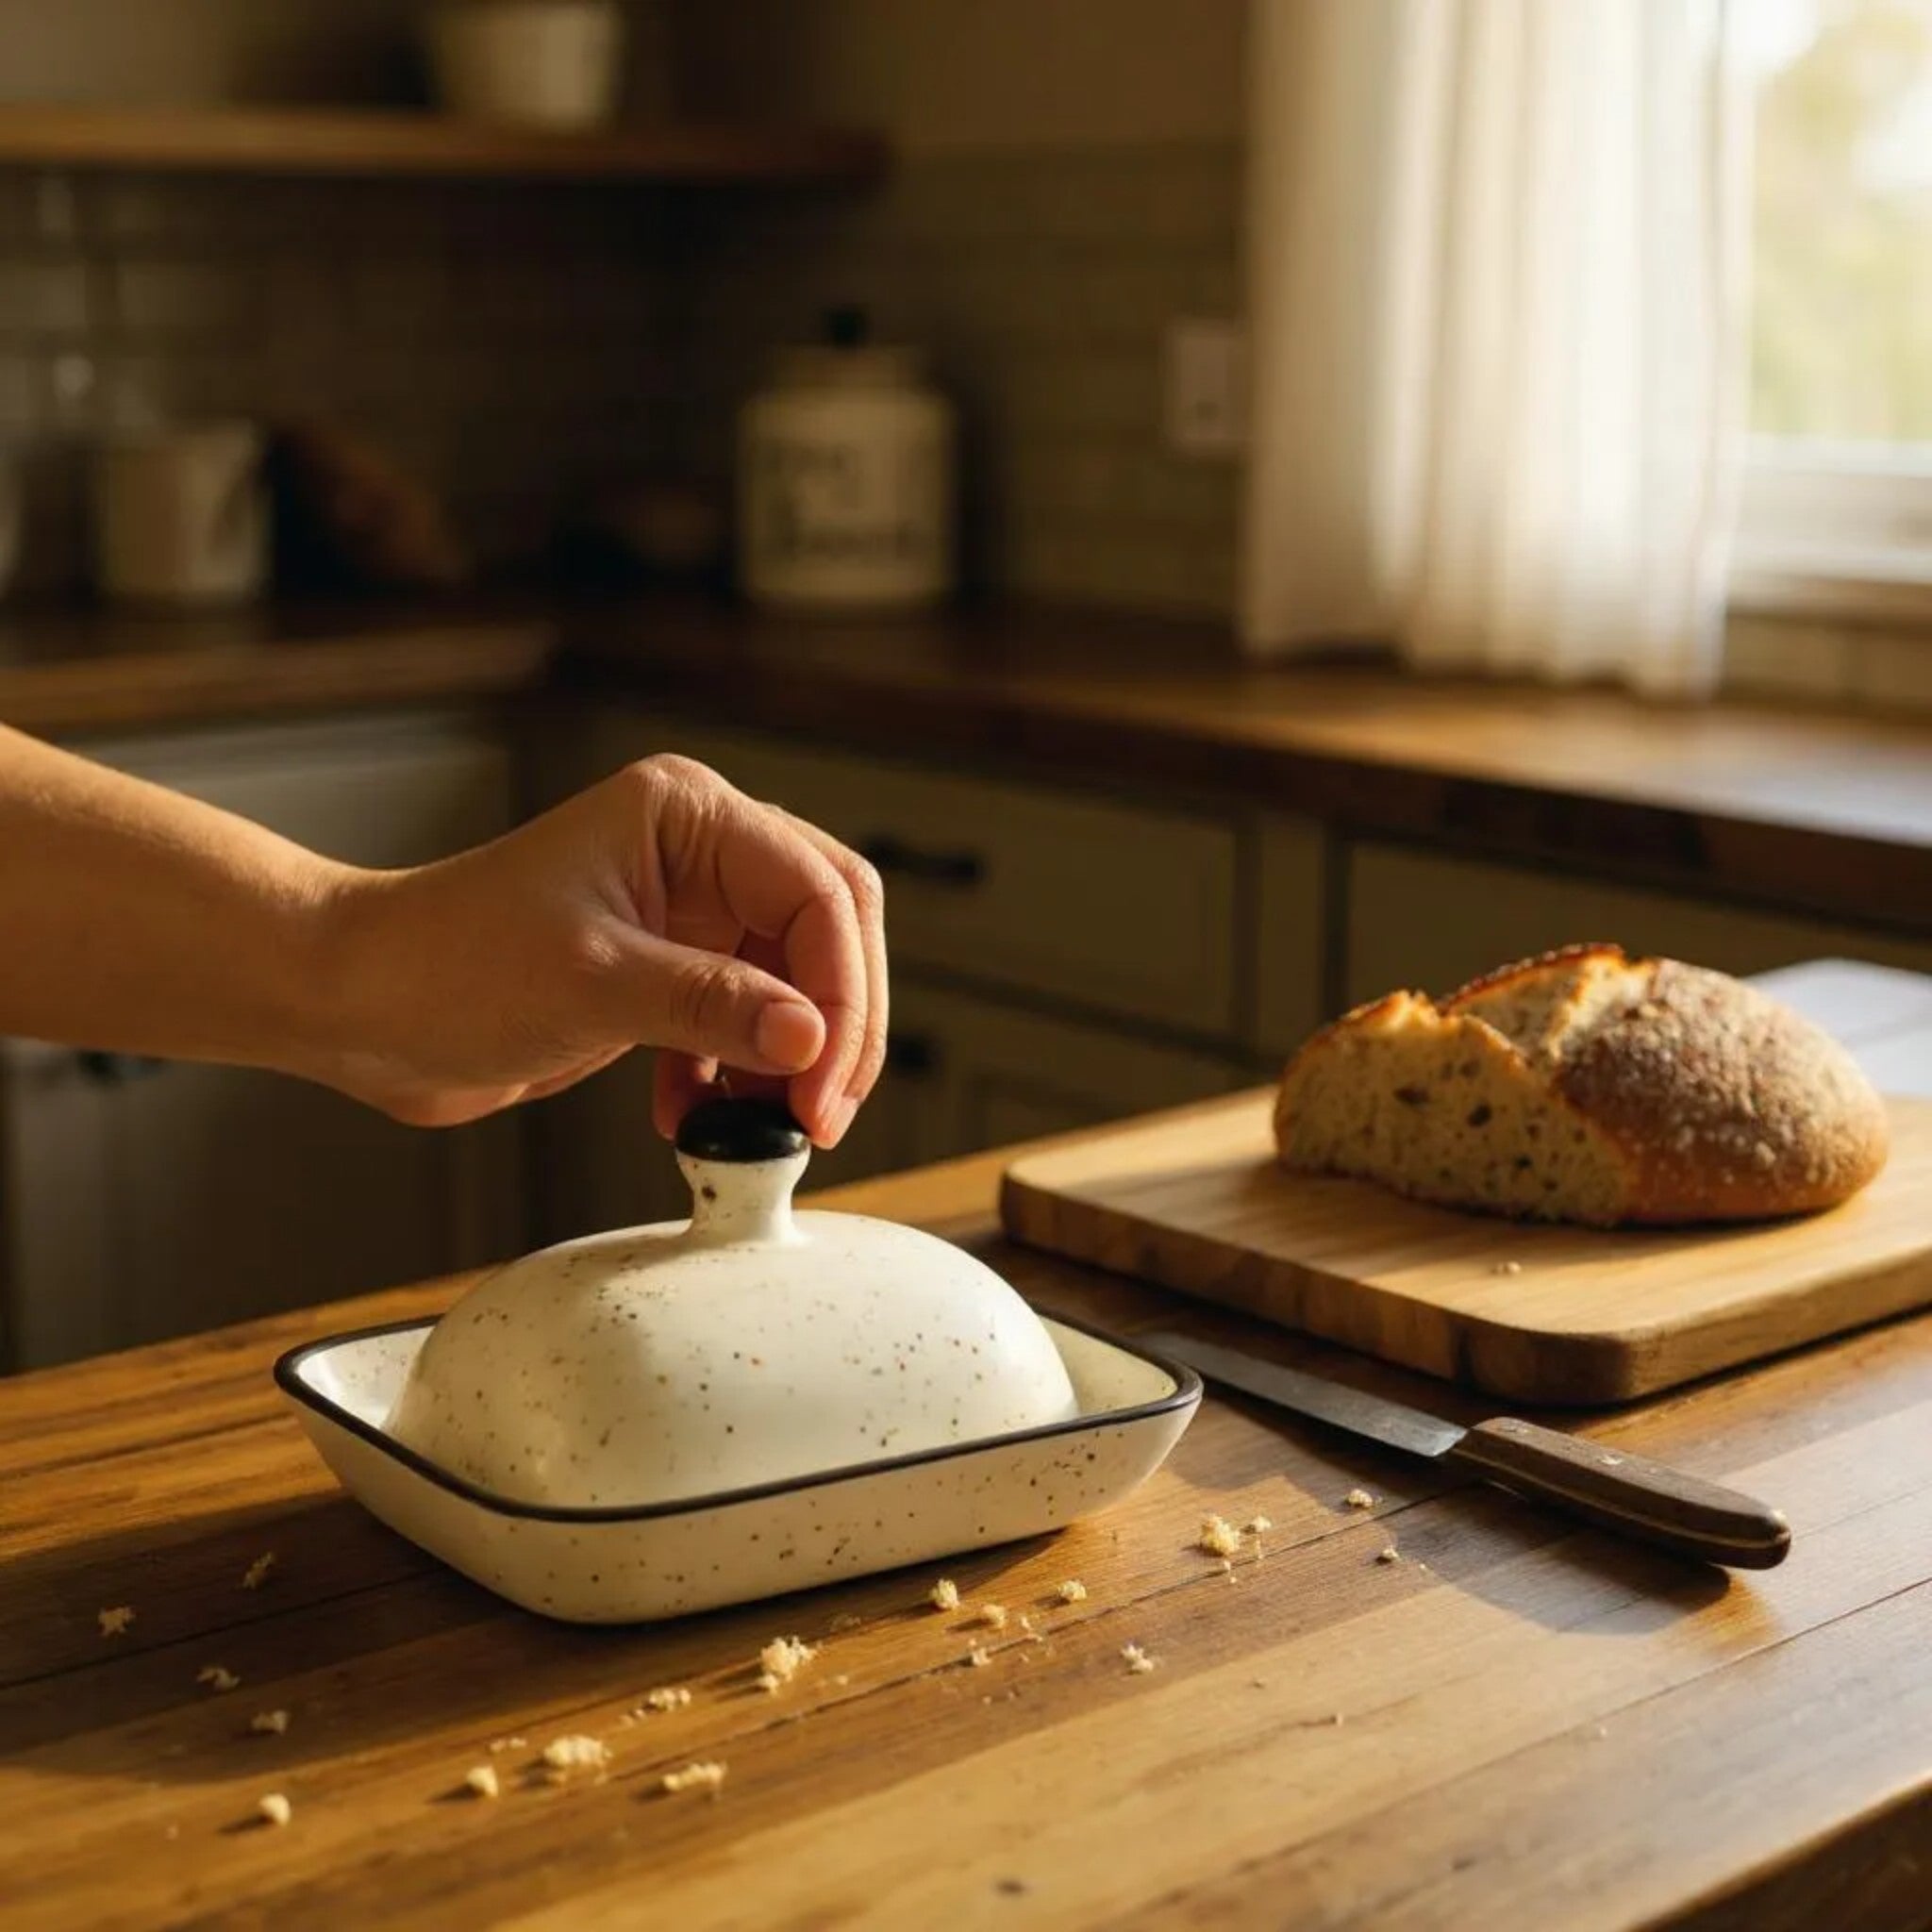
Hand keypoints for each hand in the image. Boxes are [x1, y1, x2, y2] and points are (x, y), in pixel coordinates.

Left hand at [313, 755, 886, 1144]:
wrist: (356, 1006)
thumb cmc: (442, 961)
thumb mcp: (591, 983)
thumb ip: (712, 1007)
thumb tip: (812, 1041)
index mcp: (686, 816)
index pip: (817, 891)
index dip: (839, 990)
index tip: (821, 1079)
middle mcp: (696, 854)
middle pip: (827, 930)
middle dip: (836, 1026)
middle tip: (820, 1111)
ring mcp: (683, 914)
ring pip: (795, 983)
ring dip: (791, 1060)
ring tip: (763, 1125)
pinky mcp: (665, 973)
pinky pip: (745, 1022)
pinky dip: (739, 1076)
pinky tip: (698, 1117)